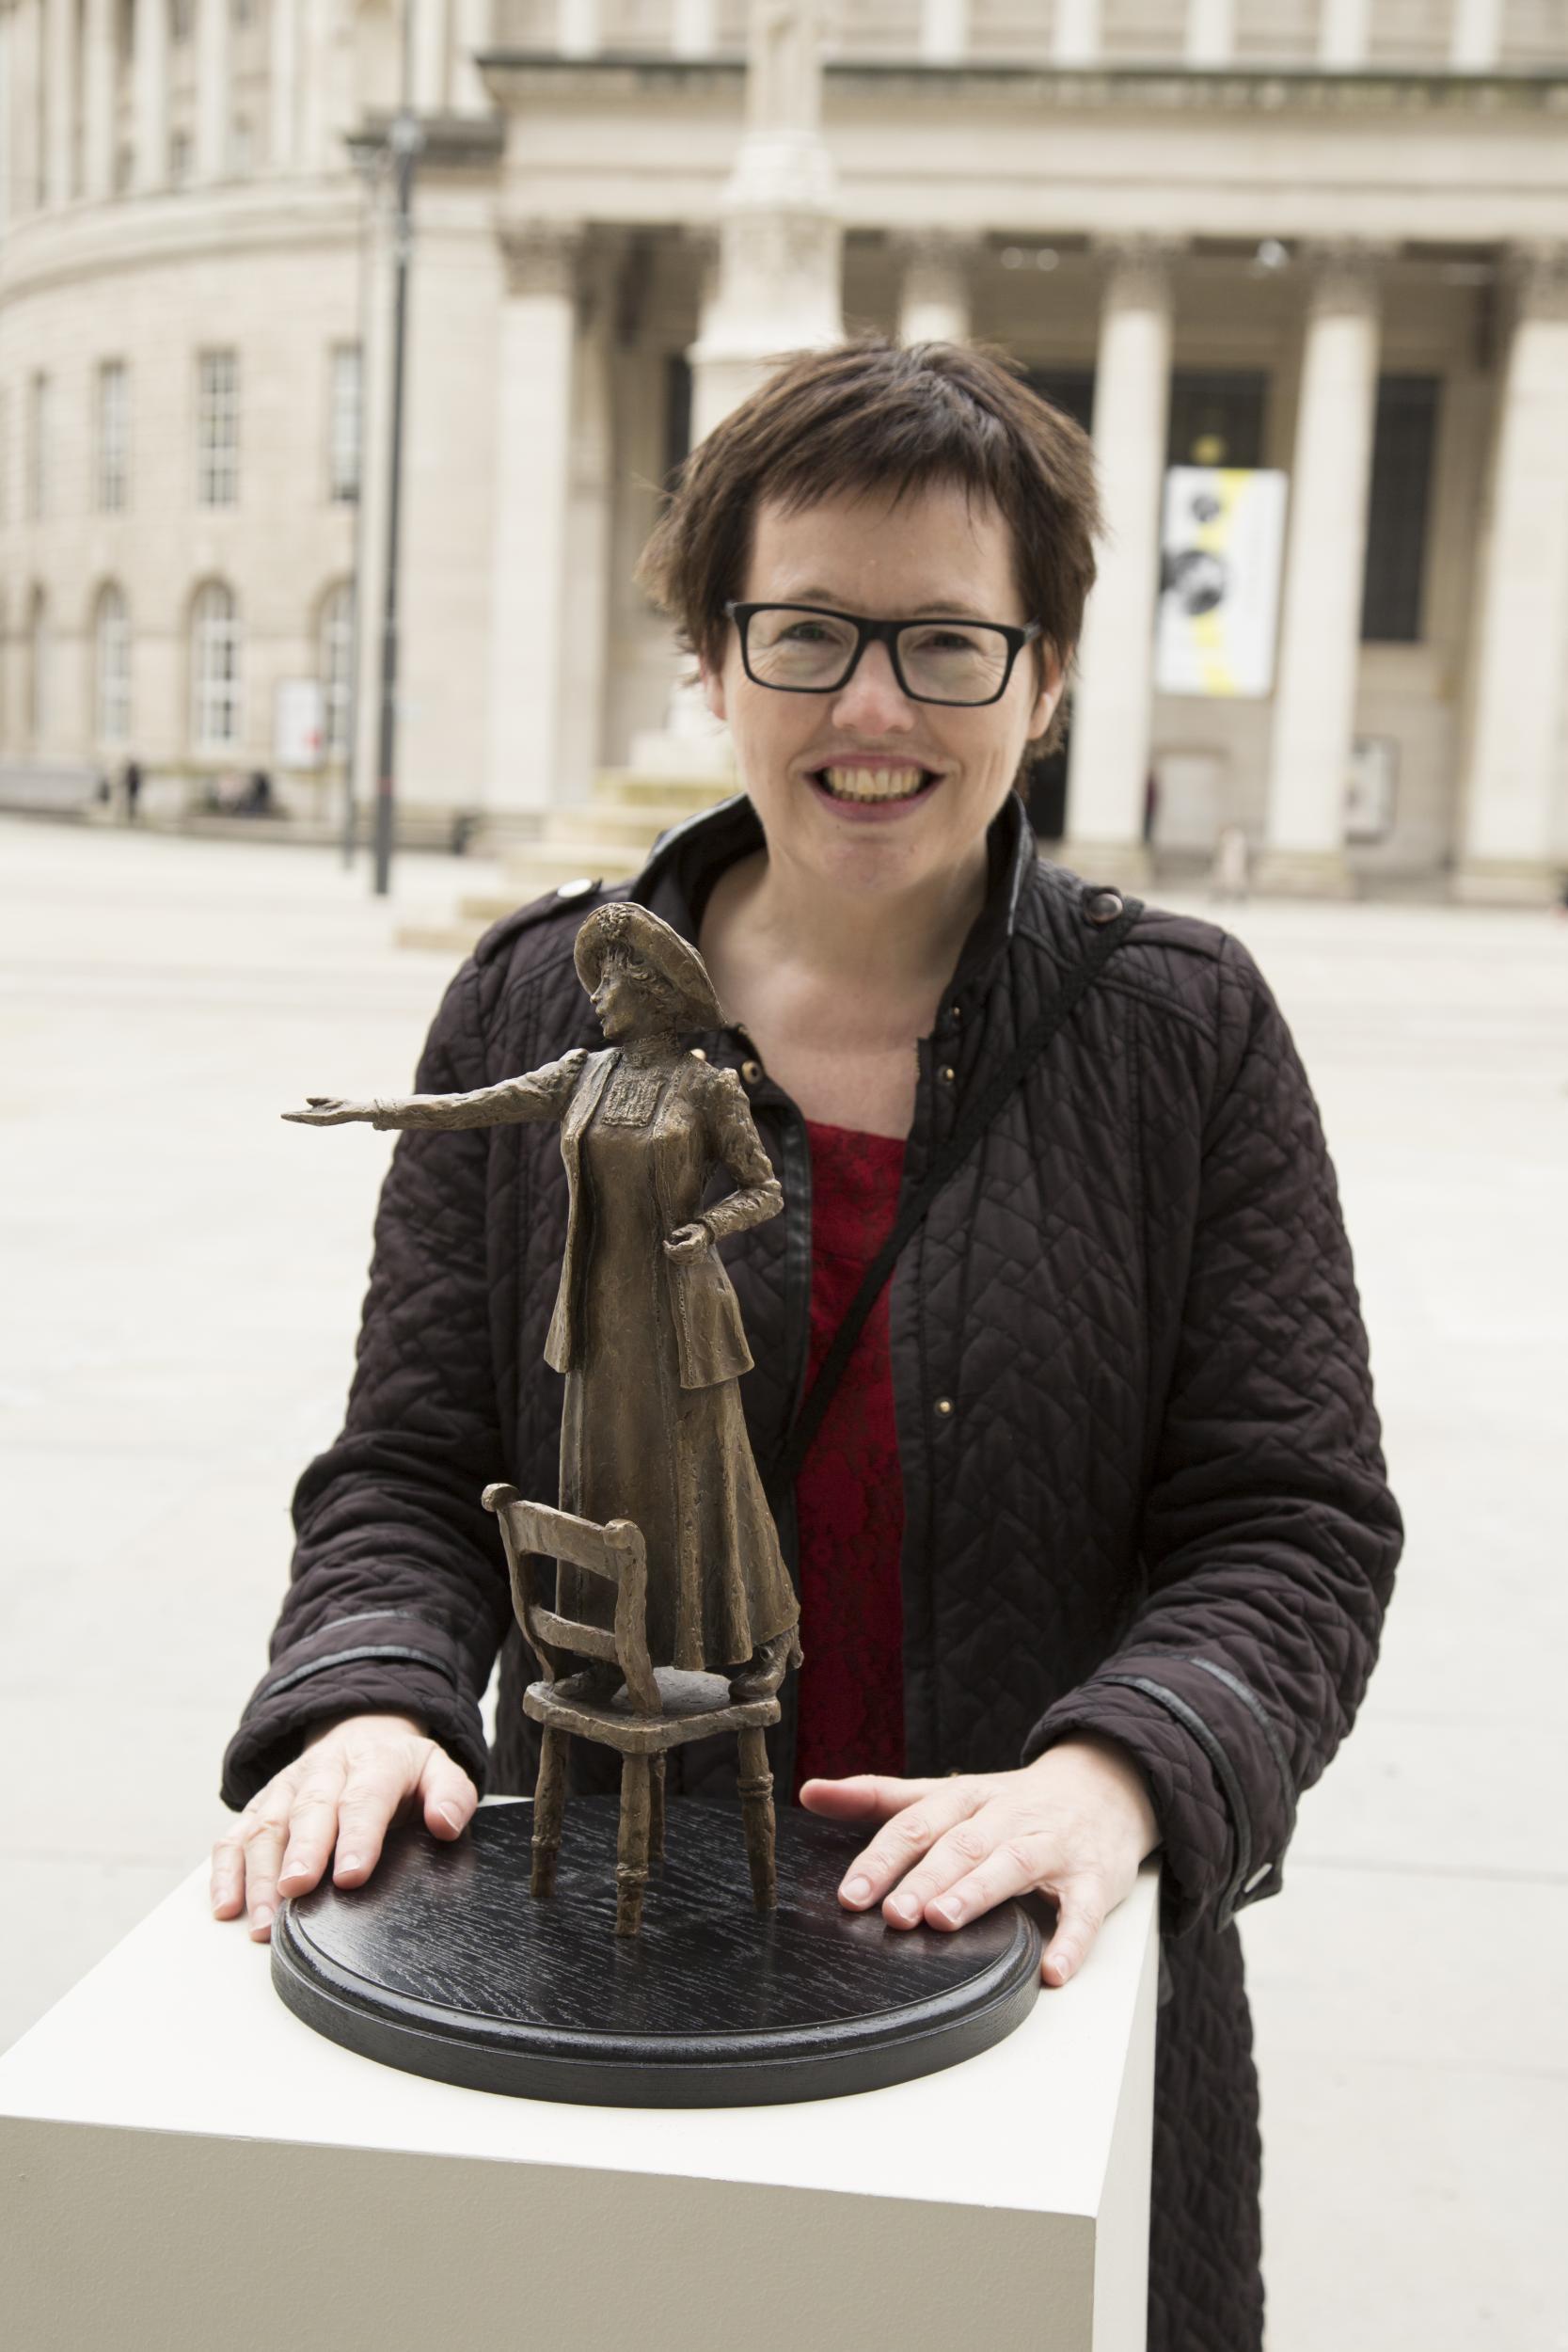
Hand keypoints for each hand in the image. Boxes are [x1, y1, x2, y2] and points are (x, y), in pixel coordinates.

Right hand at [210, 1713, 476, 1941]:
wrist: (360, 1733)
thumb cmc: (400, 1770)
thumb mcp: (438, 1770)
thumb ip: (452, 1794)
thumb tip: (446, 1824)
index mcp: (373, 1763)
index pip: (364, 1797)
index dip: (358, 1837)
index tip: (351, 1876)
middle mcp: (324, 1772)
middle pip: (309, 1811)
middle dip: (301, 1853)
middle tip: (296, 1891)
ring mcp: (286, 1789)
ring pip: (266, 1827)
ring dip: (259, 1875)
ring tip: (263, 1922)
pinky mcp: (260, 1807)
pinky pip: (234, 1836)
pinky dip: (225, 1872)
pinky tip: (226, 1907)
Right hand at [283, 1096, 372, 1125]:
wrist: (356, 1110)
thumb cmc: (344, 1106)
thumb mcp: (328, 1100)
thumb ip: (318, 1100)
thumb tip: (306, 1100)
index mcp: (319, 1114)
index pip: (304, 1115)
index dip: (294, 1115)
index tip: (284, 1114)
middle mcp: (320, 1118)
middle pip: (304, 1119)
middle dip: (293, 1117)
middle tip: (282, 1115)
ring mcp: (324, 1120)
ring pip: (308, 1119)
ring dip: (298, 1118)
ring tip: (288, 1116)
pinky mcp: (329, 1119)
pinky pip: (317, 1118)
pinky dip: (309, 1117)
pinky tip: (302, 1115)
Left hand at [662, 1222, 709, 1264]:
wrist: (706, 1235)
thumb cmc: (696, 1230)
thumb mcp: (689, 1227)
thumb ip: (681, 1231)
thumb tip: (673, 1235)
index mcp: (698, 1240)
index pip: (688, 1246)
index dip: (677, 1247)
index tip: (668, 1244)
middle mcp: (699, 1250)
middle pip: (682, 1254)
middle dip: (671, 1251)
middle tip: (665, 1245)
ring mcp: (698, 1257)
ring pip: (681, 1259)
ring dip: (672, 1255)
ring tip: (666, 1249)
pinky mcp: (696, 1261)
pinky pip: (684, 1263)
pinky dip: (676, 1259)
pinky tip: (672, 1254)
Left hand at [800, 1737, 1157, 1987]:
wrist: (1105, 1786)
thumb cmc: (1013, 1802)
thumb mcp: (948, 1793)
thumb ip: (880, 1797)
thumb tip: (810, 1791)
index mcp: (967, 1798)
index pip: (916, 1823)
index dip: (882, 1859)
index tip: (850, 1896)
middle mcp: (1007, 1816)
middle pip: (961, 1843)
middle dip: (925, 1878)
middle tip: (893, 1913)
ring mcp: (1052, 1845)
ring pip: (1013, 1863)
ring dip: (978, 1890)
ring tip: (944, 1919)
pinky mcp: (1094, 1878)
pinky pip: (1084, 1909)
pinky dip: (1071, 1940)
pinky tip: (1052, 1969)